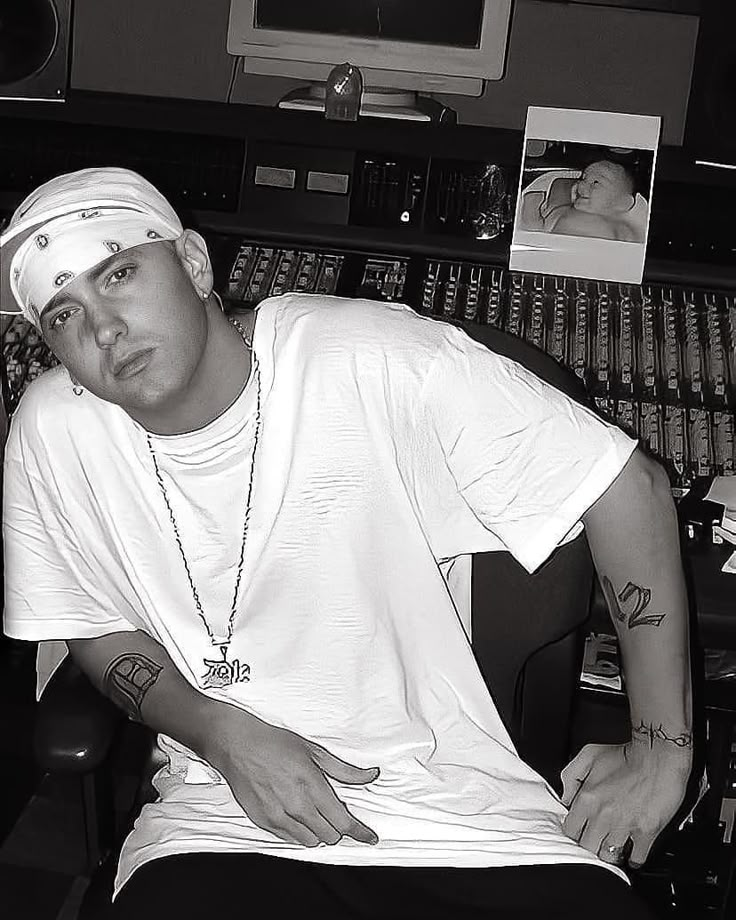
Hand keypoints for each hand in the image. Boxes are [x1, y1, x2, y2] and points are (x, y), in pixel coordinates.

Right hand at [208, 707, 380, 847]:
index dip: (360, 832)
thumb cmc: (276, 744)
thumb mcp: (314, 751)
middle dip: (337, 827)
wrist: (238, 745)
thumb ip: (344, 771)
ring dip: (317, 831)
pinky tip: (295, 815)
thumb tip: (371, 775)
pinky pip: (289, 839)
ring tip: (312, 812)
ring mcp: (278, 816)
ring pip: (310, 842)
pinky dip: (298, 832)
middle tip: (333, 812)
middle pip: (330, 836)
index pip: (343, 821)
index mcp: (312, 786)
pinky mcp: (263, 822)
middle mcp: (296, 805)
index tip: (369, 837)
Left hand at [560, 741, 690, 868]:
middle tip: (595, 842)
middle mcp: (603, 815)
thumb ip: (570, 776)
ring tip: (612, 848)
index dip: (575, 832)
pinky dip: (633, 859)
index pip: (570, 830)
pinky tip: (632, 854)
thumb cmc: (625, 754)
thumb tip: (566, 799)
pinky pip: (636, 858)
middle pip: (587, 848)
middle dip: (590, 845)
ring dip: (610, 854)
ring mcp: (625, 826)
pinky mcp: (647, 832)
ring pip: (609, 857)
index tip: (580, 832)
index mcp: (587, 798)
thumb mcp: (588, 755)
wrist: (658, 755)